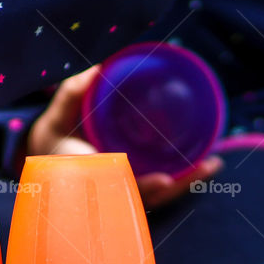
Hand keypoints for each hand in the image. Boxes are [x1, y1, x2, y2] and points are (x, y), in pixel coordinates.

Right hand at [28, 65, 222, 207]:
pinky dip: (182, 180)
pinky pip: (158, 189)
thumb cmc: (56, 133)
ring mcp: (122, 190)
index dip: (141, 185)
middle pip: (146, 194)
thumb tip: (99, 67)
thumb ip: (73, 93)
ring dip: (186, 183)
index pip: (118, 184)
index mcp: (87, 174)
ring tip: (214, 165)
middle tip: (206, 167)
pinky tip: (205, 166)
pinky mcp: (132, 186)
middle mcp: (108, 187)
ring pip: (156, 195)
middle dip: (176, 186)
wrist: (50, 157)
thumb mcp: (58, 114)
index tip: (163, 180)